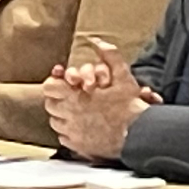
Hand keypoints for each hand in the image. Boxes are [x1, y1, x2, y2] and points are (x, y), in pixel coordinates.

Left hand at [43, 39, 152, 161]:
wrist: (139, 135)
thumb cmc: (130, 106)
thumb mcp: (122, 76)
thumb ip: (109, 55)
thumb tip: (97, 40)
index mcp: (75, 96)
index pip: (49, 87)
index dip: (55, 83)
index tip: (63, 84)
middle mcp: (69, 114)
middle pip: (50, 105)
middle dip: (57, 100)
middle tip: (69, 99)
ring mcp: (73, 132)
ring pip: (56, 123)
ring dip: (62, 117)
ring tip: (74, 113)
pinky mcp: (79, 147)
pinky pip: (64, 139)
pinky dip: (69, 133)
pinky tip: (79, 129)